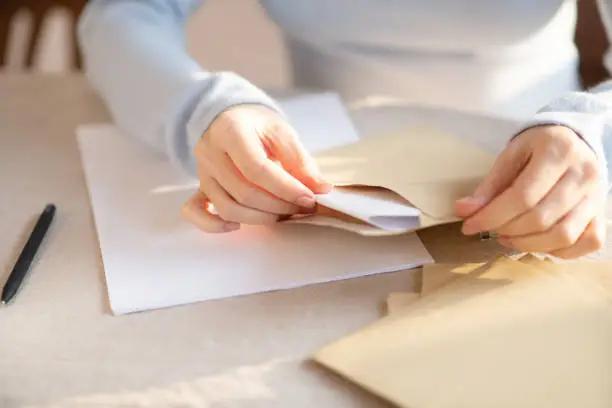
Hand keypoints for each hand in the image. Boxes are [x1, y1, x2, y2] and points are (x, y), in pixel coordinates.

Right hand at [181, 105, 330, 232]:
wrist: (229, 117)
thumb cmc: (257, 124)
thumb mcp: (282, 133)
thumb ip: (301, 161)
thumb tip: (322, 189)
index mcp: (230, 132)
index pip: (256, 169)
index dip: (285, 188)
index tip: (309, 198)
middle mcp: (210, 153)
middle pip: (243, 192)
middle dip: (278, 205)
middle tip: (301, 207)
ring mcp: (202, 172)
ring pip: (226, 207)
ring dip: (259, 218)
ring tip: (283, 214)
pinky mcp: (199, 187)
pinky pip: (195, 212)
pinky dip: (214, 225)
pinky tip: (238, 225)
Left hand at [456, 125, 606, 258]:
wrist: (575, 139)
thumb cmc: (538, 146)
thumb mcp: (511, 154)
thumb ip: (490, 184)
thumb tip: (464, 210)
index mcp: (558, 152)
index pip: (522, 196)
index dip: (492, 216)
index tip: (469, 226)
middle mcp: (584, 175)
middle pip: (541, 218)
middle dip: (506, 230)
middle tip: (488, 230)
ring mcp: (597, 196)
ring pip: (563, 235)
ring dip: (528, 244)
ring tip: (506, 237)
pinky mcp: (602, 212)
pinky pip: (588, 242)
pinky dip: (560, 251)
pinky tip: (536, 243)